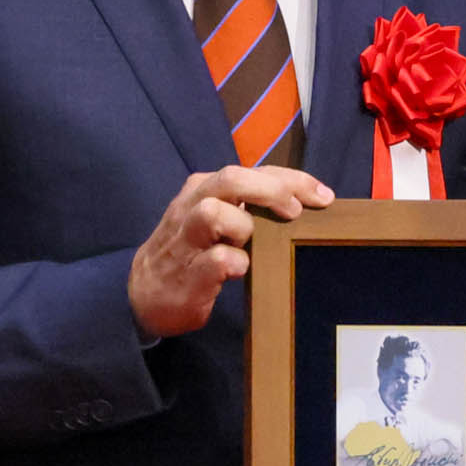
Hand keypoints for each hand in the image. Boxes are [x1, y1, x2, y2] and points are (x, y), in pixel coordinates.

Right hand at [129, 166, 332, 335]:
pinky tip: (244, 268)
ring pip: (212, 212)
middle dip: (271, 189)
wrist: (142, 295)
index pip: (251, 171)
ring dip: (243, 224)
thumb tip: (302, 203)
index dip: (291, 179)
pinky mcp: (186, 274)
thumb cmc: (192, 253)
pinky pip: (214, 260)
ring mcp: (186, 240)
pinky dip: (234, 262)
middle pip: (230, 179)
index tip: (323, 195)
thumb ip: (248, 208)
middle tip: (297, 211)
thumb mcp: (217, 221)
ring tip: (259, 242)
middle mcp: (192, 206)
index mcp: (205, 189)